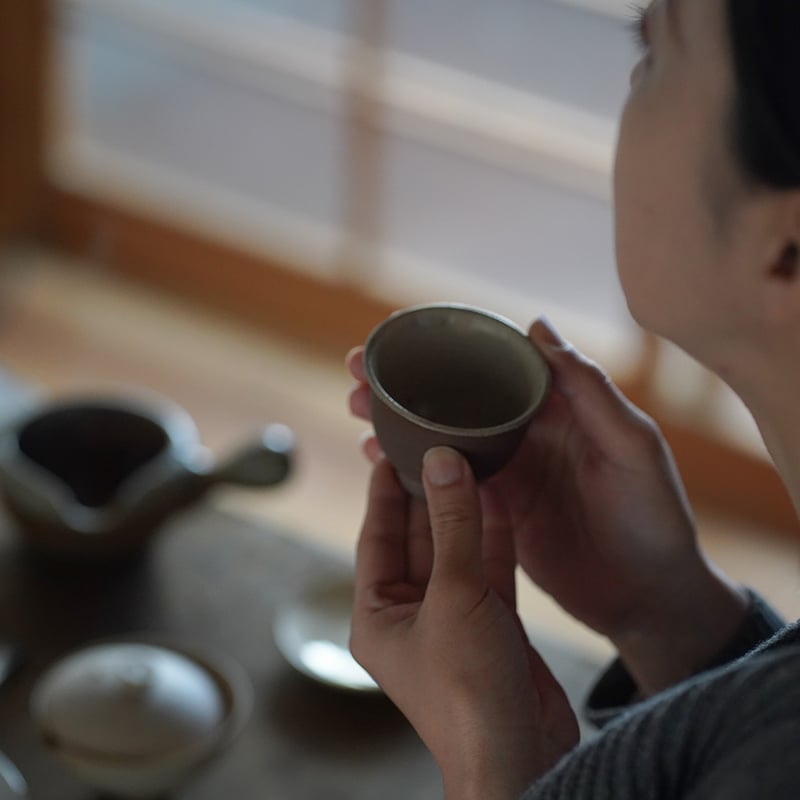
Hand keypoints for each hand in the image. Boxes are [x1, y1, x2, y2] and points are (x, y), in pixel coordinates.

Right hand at [347, 319, 748, 694]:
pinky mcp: (496, 513)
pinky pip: (447, 484)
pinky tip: (378, 463)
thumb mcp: (632, 447)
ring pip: (443, 439)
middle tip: (358, 374)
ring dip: (400, 424)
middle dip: (407, 385)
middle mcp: (527, 434)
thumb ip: (588, 390)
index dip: (445, 348)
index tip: (399, 337)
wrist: (650, 598)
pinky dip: (413, 471)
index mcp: (557, 409)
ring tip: (357, 414)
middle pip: (456, 400)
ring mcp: (509, 474)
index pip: (492, 365)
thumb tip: (537, 325)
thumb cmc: (654, 519)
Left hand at [350, 448, 578, 799]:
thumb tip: (443, 462)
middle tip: (440, 442)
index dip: (384, 491)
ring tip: (471, 457)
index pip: (376, 536)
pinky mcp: (492, 623)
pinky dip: (495, 535)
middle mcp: (411, 614)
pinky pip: (488, 568)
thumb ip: (453, 526)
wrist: (523, 757)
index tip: (390, 449)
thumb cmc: (469, 691)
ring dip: (465, 510)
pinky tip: (500, 497)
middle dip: (430, 493)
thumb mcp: (455, 596)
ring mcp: (453, 618)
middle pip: (419, 538)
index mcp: (377, 615)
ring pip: (456, 550)